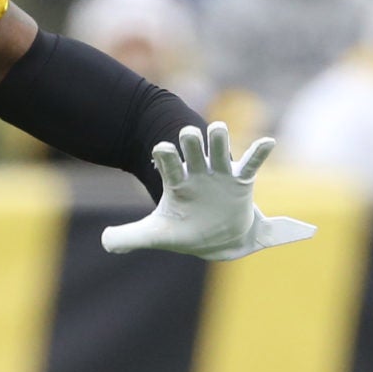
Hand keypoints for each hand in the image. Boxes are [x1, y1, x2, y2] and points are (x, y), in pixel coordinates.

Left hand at [101, 122, 316, 260]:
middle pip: (193, 151)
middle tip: (187, 134)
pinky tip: (268, 141)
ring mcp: (220, 174)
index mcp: (177, 182)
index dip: (165, 156)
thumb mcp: (156, 234)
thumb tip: (105, 242)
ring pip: (221, 151)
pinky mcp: (241, 180)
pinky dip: (259, 153)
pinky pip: (251, 164)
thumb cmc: (183, 230)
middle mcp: (198, 172)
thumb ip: (130, 237)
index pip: (168, 165)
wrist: (213, 236)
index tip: (160, 149)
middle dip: (190, 142)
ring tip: (218, 129)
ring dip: (220, 140)